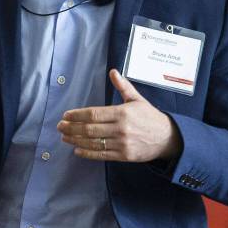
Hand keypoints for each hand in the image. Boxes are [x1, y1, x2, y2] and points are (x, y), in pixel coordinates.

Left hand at [57, 69, 182, 161]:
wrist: (167, 138)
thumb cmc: (150, 117)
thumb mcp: (137, 99)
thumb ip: (123, 86)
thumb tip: (113, 72)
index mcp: (122, 113)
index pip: (94, 114)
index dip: (77, 115)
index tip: (66, 115)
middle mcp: (120, 128)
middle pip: (90, 129)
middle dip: (72, 128)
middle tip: (60, 127)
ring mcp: (122, 143)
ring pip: (93, 142)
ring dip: (76, 140)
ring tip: (65, 137)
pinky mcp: (124, 155)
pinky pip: (101, 155)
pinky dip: (87, 153)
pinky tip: (77, 150)